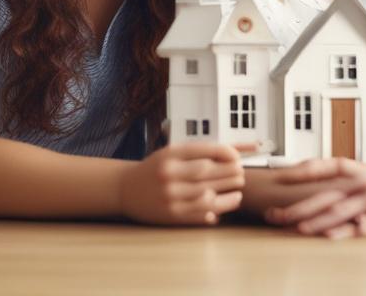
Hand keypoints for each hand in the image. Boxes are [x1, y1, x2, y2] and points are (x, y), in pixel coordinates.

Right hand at [118, 142, 244, 225]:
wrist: (125, 189)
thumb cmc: (154, 169)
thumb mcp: (171, 153)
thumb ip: (197, 153)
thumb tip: (230, 153)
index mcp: (170, 155)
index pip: (204, 151)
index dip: (225, 153)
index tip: (236, 156)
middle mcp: (169, 174)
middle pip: (208, 172)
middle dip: (229, 172)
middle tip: (240, 172)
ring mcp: (170, 196)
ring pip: (207, 195)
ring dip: (228, 195)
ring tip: (238, 192)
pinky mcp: (171, 215)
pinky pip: (199, 213)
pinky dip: (216, 210)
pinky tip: (224, 206)